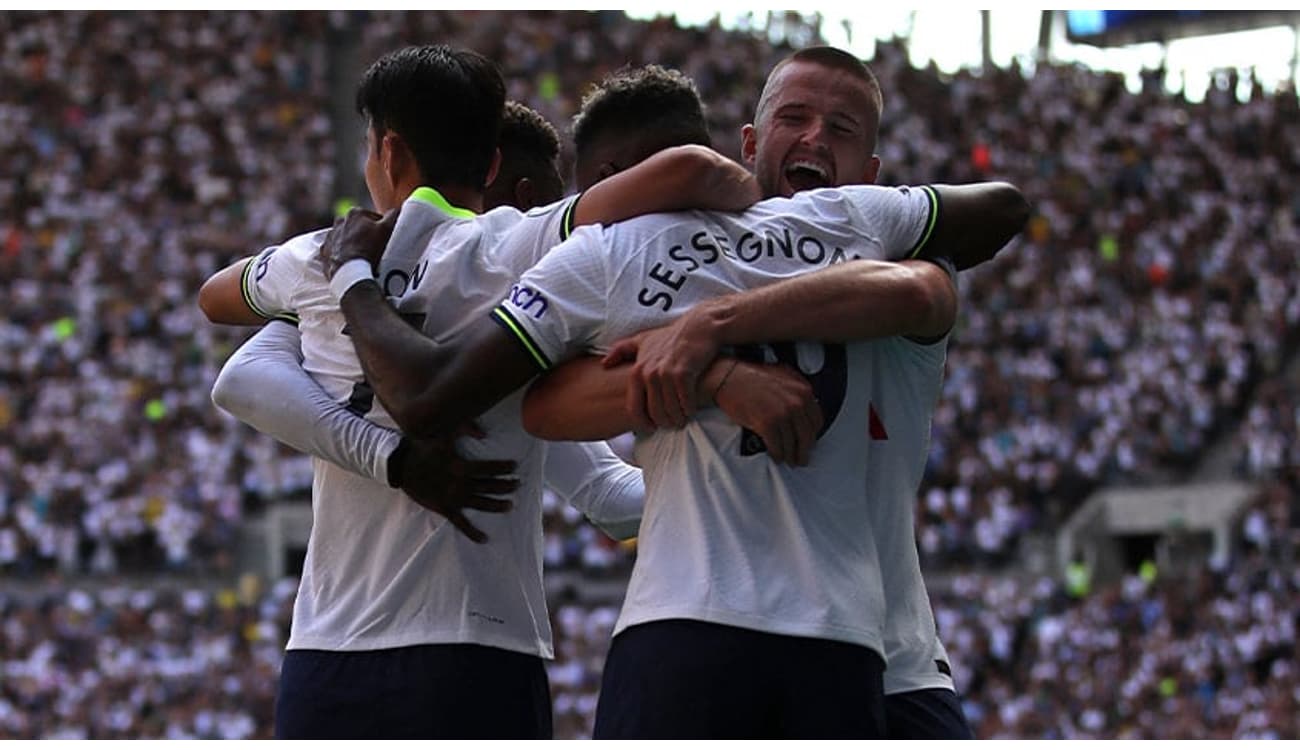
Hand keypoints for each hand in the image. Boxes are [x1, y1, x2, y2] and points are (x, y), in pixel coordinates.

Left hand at [319, 207, 398, 279]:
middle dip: (365, 235)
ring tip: (363, 258)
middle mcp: (339, 221)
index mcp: (355, 213)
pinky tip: (351, 263)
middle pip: (358, 227)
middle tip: (374, 249)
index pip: (373, 218)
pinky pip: (335, 251)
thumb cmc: (369, 249)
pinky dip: (342, 255)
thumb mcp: (387, 230)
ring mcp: (330, 237)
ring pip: (346, 238)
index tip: (385, 240)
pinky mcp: (324, 252)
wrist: (350, 273)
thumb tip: (398, 208)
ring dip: (353, 244)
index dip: (381, 228)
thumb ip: (394, 215)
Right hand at [397, 433, 517, 542]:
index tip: (515, 467)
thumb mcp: (444, 434)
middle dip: (506, 485)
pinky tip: (485, 539)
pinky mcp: (444, 509)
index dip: (505, 468)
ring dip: (497, 506)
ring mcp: (452, 498)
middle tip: (518, 484)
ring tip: (511, 505)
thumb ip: (466, 429)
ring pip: (481, 504)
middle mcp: (460, 484)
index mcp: (462, 466)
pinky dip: (473, 533)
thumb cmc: (423, 448)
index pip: (490, 468)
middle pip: (490, 486)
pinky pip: (461, 523)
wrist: (400, 465)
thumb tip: (485, 434)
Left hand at [602, 308, 719, 430]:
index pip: (634, 408)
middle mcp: (649, 374)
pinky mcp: (684, 375)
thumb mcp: (642, 340)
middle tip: (672, 424)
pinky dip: (689, 410)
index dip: (643, 422)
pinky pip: (686, 403)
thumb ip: (621, 350)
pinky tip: (692, 409)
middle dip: (664, 423)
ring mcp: (666, 374)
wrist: (699, 327)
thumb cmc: (671, 336)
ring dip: (678, 419)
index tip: (651, 427)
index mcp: (637, 371)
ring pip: (671, 410)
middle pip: (654, 412)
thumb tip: (604, 364)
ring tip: (682, 419)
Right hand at [713, 361, 822, 465]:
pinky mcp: (767, 424)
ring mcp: (782, 414)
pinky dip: (777, 454)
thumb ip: (798, 390)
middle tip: (802, 458)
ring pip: (792, 443)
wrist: (729, 377)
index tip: (809, 441)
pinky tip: (776, 456)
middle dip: (804, 450)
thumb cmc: (752, 376)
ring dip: (790, 455)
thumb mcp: (784, 375)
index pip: (816, 420)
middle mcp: (796, 402)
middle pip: (807, 435)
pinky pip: (777, 446)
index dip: (813, 435)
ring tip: (789, 460)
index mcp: (803, 391)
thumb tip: (806, 406)